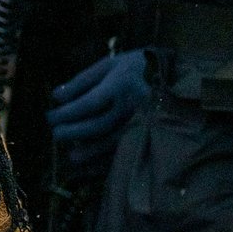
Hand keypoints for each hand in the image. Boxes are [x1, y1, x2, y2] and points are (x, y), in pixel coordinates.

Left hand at [47, 50, 152, 171]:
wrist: (182, 76)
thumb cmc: (139, 67)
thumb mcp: (111, 64)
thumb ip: (83, 80)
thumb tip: (56, 96)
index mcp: (121, 84)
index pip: (88, 103)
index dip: (66, 114)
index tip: (50, 118)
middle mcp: (133, 105)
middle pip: (98, 125)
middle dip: (73, 133)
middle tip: (56, 135)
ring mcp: (146, 122)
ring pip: (114, 143)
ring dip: (90, 152)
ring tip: (72, 157)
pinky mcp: (154, 135)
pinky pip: (130, 153)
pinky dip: (111, 162)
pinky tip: (95, 167)